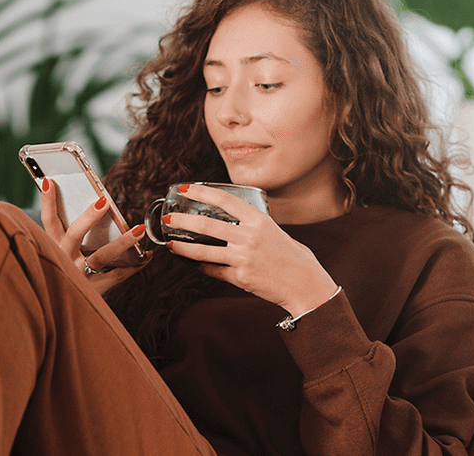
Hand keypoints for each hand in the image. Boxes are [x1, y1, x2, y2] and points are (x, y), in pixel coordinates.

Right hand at [38, 178, 151, 294]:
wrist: (61, 316)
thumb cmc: (63, 277)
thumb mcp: (59, 255)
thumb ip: (69, 234)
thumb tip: (95, 205)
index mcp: (52, 248)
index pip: (48, 222)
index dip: (47, 202)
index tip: (49, 181)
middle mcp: (63, 261)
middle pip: (74, 235)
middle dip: (89, 217)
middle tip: (104, 201)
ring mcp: (79, 276)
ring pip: (101, 256)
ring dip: (123, 242)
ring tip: (140, 230)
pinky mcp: (94, 291)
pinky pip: (117, 276)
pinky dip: (135, 266)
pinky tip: (148, 256)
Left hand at [163, 184, 337, 316]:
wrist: (305, 284)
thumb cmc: (293, 257)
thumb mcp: (275, 232)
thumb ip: (254, 225)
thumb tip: (231, 221)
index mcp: (259, 220)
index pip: (224, 200)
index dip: (201, 193)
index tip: (185, 189)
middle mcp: (249, 237)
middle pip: (206, 225)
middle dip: (182, 221)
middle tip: (168, 218)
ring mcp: (243, 258)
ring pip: (203, 252)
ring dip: (182, 248)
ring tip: (170, 244)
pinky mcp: (240, 277)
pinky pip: (213, 271)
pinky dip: (202, 267)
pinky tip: (194, 264)